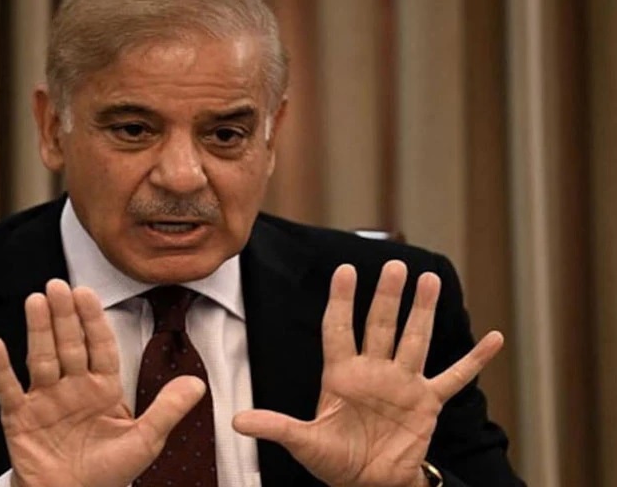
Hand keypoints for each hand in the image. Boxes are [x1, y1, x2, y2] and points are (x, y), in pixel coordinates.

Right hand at [0, 279, 206, 486]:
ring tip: (36, 301)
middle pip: (68, 345)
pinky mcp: (19, 417)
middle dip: (64, 315)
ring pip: (41, 358)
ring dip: (38, 330)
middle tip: (58, 285)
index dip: (93, 320)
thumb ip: (167, 410)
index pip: (99, 346)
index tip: (87, 293)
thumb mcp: (145, 441)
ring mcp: (44, 399)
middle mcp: (72, 387)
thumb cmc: (107, 473)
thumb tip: (198, 384)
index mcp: (102, 388)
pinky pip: (7, 389)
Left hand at [233, 260, 503, 486]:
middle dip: (386, 296)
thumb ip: (276, 427)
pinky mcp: (427, 403)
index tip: (344, 271)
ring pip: (414, 339)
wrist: (370, 485)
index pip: (339, 329)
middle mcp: (373, 371)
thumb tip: (236, 421)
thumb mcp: (304, 443)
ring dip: (423, 311)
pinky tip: (493, 339)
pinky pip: (454, 377)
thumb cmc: (335, 461)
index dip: (341, 301)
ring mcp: (402, 384)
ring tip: (430, 279)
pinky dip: (474, 360)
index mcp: (341, 375)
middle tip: (393, 264)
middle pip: (380, 325)